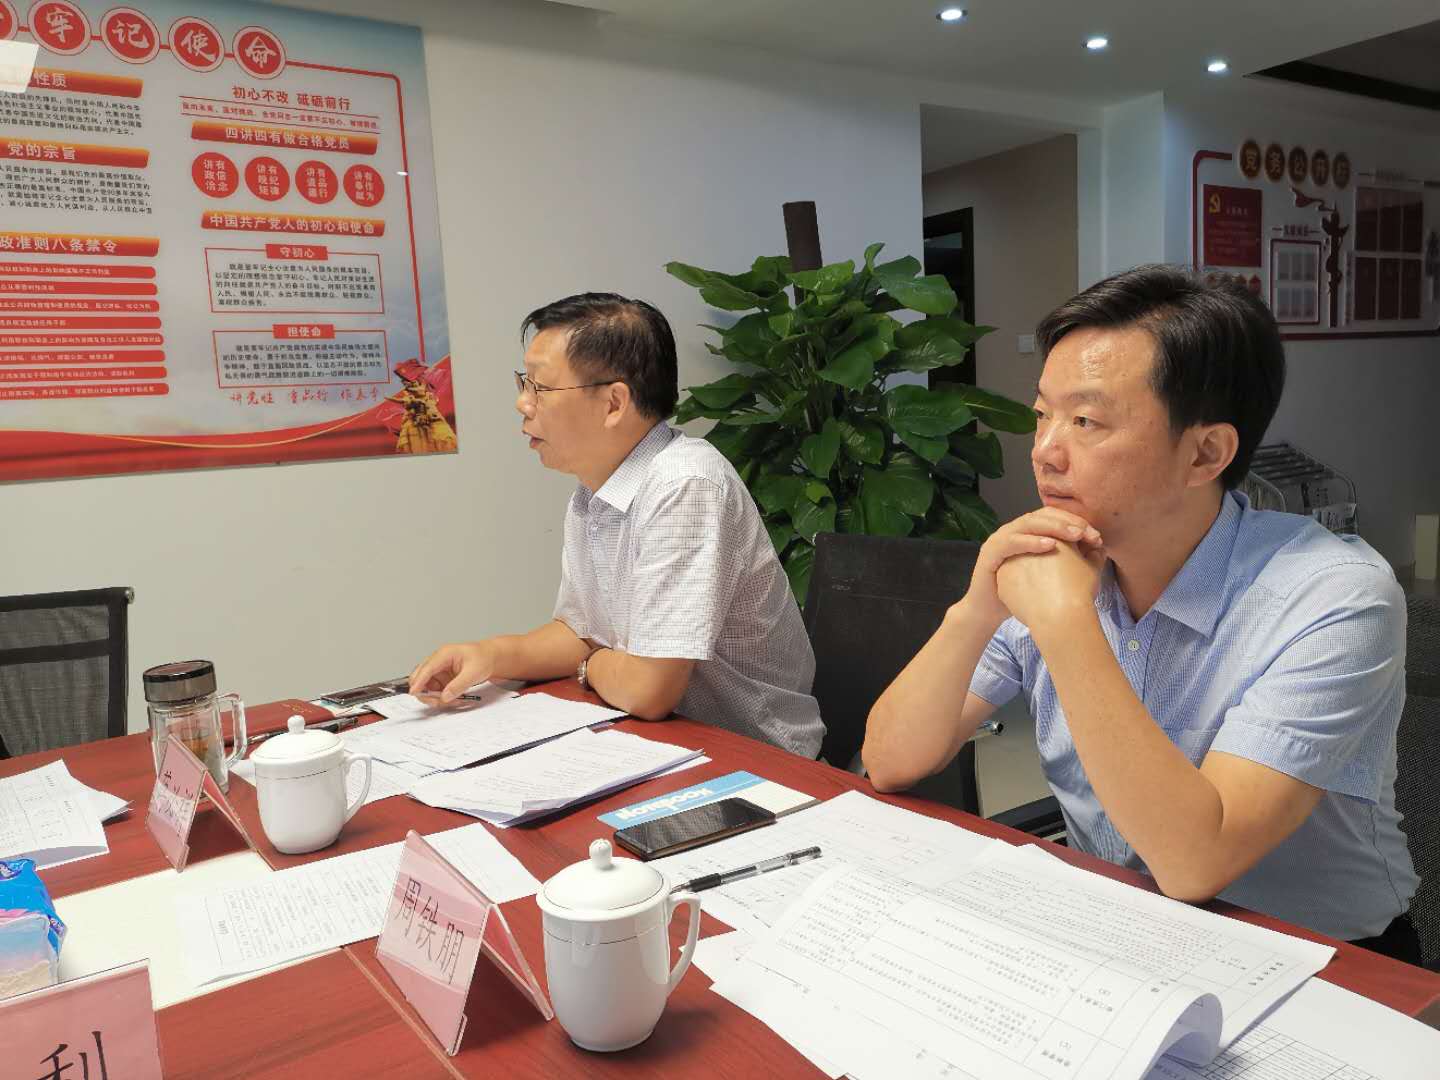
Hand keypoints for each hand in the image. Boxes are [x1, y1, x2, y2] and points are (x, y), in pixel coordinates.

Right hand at [408, 641, 496, 702]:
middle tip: (438, 701)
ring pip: (426, 687)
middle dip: (426, 692)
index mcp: (444, 654)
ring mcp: (439, 670)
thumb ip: (458, 685)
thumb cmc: (483, 658)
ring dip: (435, 697)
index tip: (414, 692)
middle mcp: (438, 661)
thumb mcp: (473, 673)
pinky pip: (435, 690)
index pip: (427, 668)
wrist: (491, 658)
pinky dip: (441, 697)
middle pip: (420, 677)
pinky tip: (453, 698)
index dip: (419, 681)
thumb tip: (444, 696)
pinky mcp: (442, 678)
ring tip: (453, 700)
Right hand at [963, 508, 1102, 630]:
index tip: (1095, 536)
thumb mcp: (1052, 573)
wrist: (990, 611)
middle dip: (1067, 522)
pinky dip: (1030, 541)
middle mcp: (1013, 531)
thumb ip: (1072, 559)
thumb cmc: (1022, 594)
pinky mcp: (990, 553)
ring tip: (1074, 535)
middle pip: (1041, 515)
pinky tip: (1050, 545)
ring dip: (1053, 527)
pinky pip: (1011, 541)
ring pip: (1027, 523)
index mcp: (1027, 533)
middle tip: (1087, 532)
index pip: (1052, 517)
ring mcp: (999, 540)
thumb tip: (1098, 548)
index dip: (1075, 522)